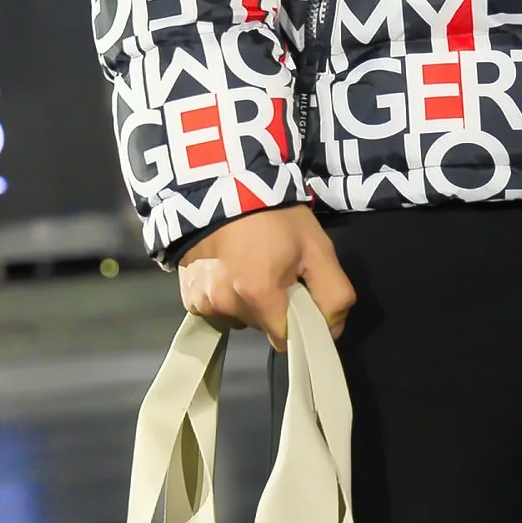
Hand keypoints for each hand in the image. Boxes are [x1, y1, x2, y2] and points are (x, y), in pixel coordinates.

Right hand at [178, 205, 354, 346]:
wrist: (222, 184)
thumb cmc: (274, 215)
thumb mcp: (318, 248)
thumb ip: (334, 295)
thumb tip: (331, 330)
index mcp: (259, 296)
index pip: (285, 339)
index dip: (297, 321)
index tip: (297, 296)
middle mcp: (226, 304)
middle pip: (260, 326)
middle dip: (271, 306)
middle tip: (274, 270)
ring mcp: (203, 301)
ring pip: (237, 317)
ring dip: (245, 301)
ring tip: (248, 265)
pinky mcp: (187, 295)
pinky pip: (213, 308)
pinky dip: (222, 294)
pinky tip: (226, 267)